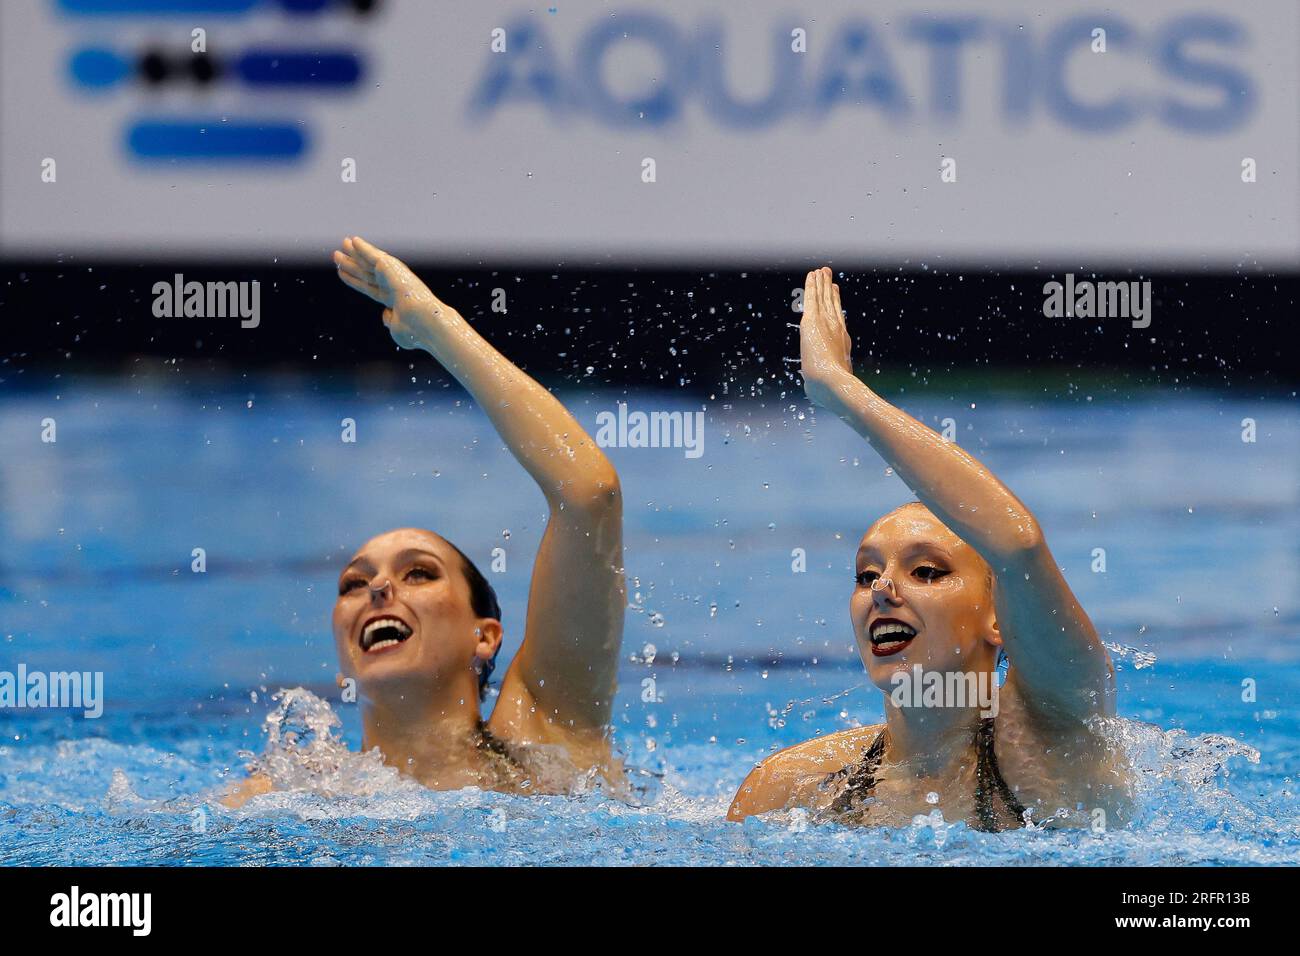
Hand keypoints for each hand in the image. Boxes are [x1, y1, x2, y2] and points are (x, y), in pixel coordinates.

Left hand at [333, 235, 451, 349]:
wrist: (424, 322)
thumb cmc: (413, 331)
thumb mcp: (397, 328)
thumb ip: (390, 319)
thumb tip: (386, 315)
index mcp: (394, 300)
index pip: (369, 288)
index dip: (355, 281)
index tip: (341, 273)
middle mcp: (393, 286)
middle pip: (366, 273)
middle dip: (352, 264)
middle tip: (337, 255)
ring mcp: (392, 276)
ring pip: (368, 262)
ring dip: (354, 253)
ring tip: (342, 244)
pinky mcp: (391, 267)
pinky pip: (373, 255)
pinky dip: (363, 248)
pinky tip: (353, 241)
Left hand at [799, 266, 852, 402]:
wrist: (832, 383)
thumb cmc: (829, 391)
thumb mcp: (823, 386)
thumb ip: (818, 386)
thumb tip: (813, 395)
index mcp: (841, 342)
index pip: (837, 317)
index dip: (835, 303)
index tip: (835, 291)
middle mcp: (836, 329)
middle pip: (831, 303)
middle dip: (829, 289)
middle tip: (828, 275)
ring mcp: (826, 323)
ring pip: (822, 297)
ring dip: (821, 283)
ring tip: (820, 270)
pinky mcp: (812, 320)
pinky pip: (812, 298)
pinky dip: (812, 286)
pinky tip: (812, 274)